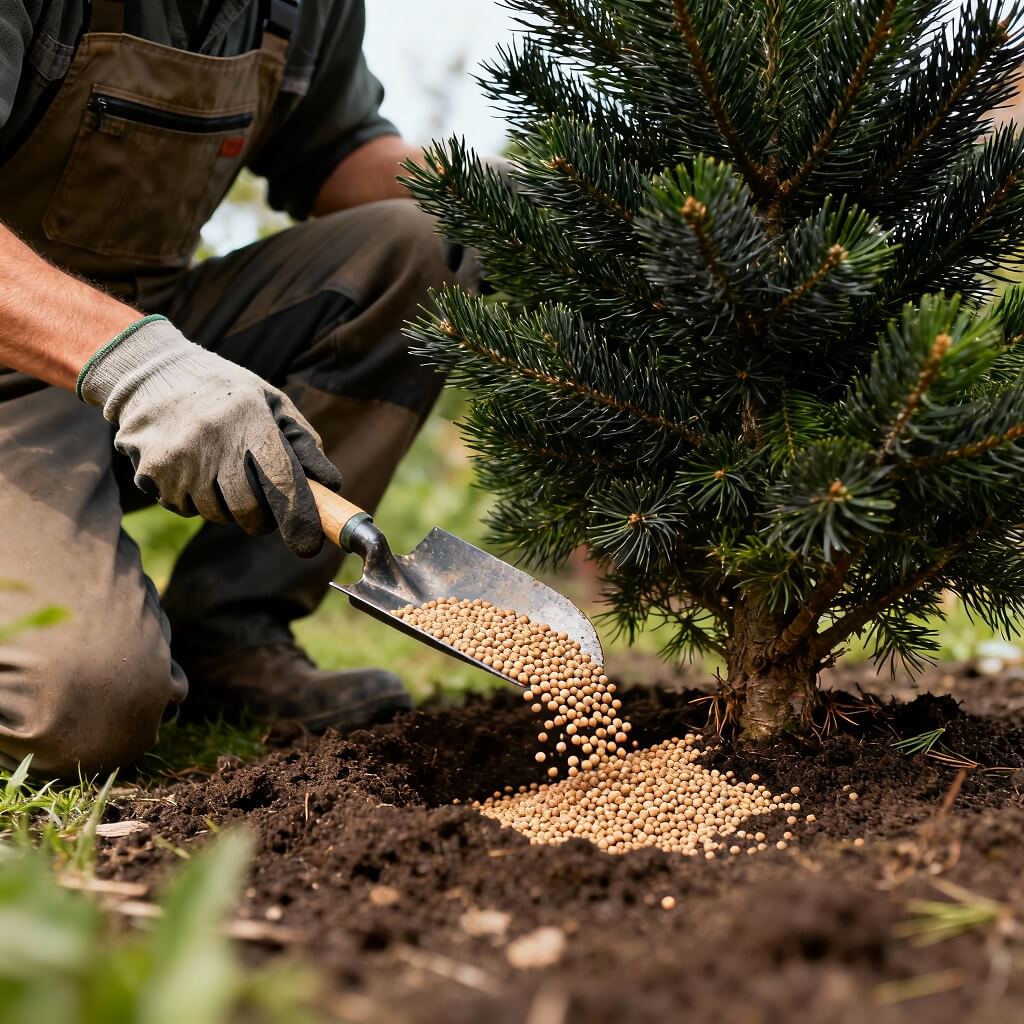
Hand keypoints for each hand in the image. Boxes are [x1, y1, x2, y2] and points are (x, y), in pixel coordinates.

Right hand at [79, 317, 341, 557]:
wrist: (152, 374)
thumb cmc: (226, 392)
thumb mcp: (270, 402)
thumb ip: (302, 442)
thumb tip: (329, 485)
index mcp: (249, 418)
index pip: (280, 480)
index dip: (298, 517)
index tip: (309, 545)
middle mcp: (212, 440)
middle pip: (247, 509)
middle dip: (261, 518)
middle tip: (264, 506)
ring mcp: (177, 459)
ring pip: (216, 514)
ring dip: (227, 507)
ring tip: (221, 471)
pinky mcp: (151, 473)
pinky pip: (185, 508)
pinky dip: (196, 499)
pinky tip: (192, 467)